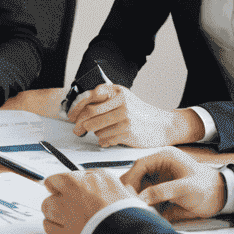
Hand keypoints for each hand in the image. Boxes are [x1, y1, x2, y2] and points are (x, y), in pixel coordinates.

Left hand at [41, 169, 132, 233]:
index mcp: (95, 179)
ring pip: (47, 205)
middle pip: (53, 185)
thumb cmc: (131, 221)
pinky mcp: (62, 232)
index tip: (67, 188)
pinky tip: (63, 231)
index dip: (67, 183)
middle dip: (58, 194)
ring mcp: (66, 211)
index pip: (70, 174)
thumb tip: (99, 184)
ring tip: (65, 218)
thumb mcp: (127, 194)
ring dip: (53, 211)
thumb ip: (107, 187)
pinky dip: (54, 229)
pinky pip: (48, 226)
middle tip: (65, 203)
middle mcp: (77, 190)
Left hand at [68, 85, 201, 147]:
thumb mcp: (124, 99)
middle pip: (90, 113)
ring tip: (101, 132)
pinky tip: (109, 138)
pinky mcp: (127, 132)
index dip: (76, 107)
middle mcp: (121, 102)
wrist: (162, 126)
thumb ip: (105, 100)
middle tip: (76, 130)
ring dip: (94, 133)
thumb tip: (79, 110)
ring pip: (96, 128)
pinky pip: (105, 139)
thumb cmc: (139, 113)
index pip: (90, 96)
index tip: (70, 115)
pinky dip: (103, 141)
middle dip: (79, 124)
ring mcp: (125, 117)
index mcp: (118, 91)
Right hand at [121, 150, 227, 221]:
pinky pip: (148, 197)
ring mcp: (161, 178)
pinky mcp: (162, 190)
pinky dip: (146, 204)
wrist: (221, 197)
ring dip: (138, 198)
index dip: (131, 178)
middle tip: (127, 203)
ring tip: (135, 209)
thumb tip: (141, 198)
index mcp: (165, 157)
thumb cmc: (207, 188)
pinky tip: (145, 212)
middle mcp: (160, 166)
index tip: (125, 192)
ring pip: (141, 187)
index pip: (140, 165)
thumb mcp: (185, 188)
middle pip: (137, 176)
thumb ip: (162, 191)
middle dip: (132, 189)